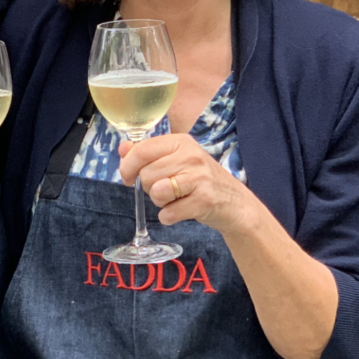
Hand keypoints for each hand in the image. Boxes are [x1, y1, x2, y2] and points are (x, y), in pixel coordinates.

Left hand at [118, 134, 257, 234]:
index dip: (127, 167)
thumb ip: (148, 153)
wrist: (235, 203)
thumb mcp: (175, 159)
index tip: (128, 178)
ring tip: (175, 199)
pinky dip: (170, 216)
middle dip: (150, 188)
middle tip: (166, 189)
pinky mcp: (205, 200)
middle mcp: (191, 155)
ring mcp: (199, 177)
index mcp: (180, 141)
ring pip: (156, 193)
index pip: (141, 150)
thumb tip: (122, 148)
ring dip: (160, 202)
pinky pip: (169, 213)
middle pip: (147, 175)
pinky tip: (182, 210)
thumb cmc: (199, 180)